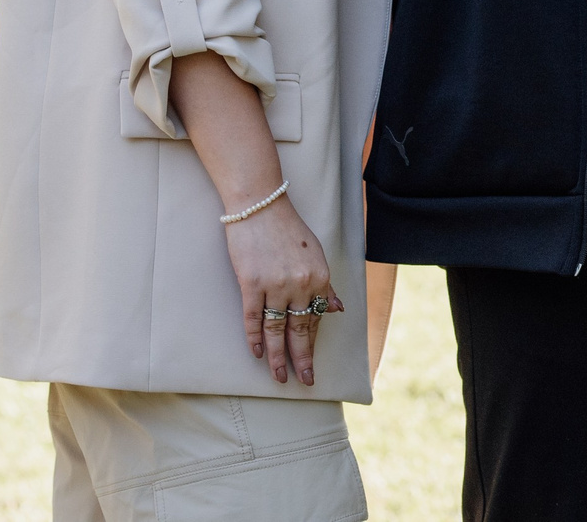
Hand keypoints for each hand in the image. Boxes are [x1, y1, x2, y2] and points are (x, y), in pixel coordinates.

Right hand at [225, 194, 338, 385]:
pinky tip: (256, 352)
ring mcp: (275, 285)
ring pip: (276, 330)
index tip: (312, 363)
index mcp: (320, 276)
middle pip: (300, 330)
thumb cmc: (288, 228)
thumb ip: (324, 283)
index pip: (317, 318)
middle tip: (304, 381)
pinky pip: (253, 318)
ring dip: (278, 357)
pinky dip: (254, 338)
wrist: (260, 205)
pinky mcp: (251, 283)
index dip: (313, 342)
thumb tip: (335, 309)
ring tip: (280, 376)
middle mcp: (300, 284)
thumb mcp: (315, 254)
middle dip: (302, 358)